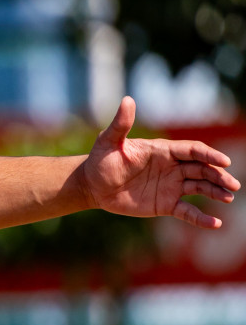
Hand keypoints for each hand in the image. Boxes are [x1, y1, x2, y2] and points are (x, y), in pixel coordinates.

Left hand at [80, 97, 240, 228]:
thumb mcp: (108, 142)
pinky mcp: (166, 204)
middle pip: (202, 169)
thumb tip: (127, 100)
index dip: (209, 155)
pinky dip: (201, 218)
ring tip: (228, 198)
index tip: (224, 162)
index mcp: (163, 151)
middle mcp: (172, 167)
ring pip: (200, 188)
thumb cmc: (100, 160)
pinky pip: (187, 211)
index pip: (193, 151)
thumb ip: (121, 124)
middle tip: (233, 185)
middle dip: (219, 176)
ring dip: (216, 192)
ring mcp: (171, 186)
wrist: (92, 185)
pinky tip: (215, 224)